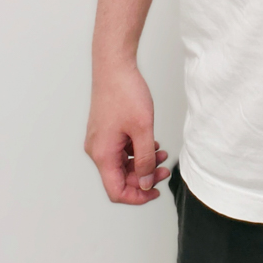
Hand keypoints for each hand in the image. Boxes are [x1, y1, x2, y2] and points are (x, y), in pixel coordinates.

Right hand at [85, 61, 169, 203]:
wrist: (114, 66)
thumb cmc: (125, 92)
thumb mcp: (143, 129)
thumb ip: (146, 159)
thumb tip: (147, 182)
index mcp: (102, 154)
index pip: (116, 191)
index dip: (137, 196)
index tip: (155, 192)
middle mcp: (97, 150)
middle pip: (119, 178)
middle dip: (143, 177)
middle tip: (164, 169)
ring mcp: (100, 139)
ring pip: (121, 163)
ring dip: (142, 162)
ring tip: (162, 153)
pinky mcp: (104, 130)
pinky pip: (120, 150)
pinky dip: (135, 150)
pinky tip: (151, 143)